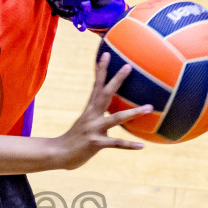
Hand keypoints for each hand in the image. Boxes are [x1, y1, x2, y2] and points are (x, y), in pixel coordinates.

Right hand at [52, 52, 153, 169]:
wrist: (58, 154)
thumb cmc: (75, 140)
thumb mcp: (86, 123)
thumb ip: (99, 117)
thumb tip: (115, 115)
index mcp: (89, 109)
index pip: (96, 85)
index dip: (101, 69)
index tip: (105, 54)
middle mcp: (92, 116)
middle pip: (105, 94)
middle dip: (117, 80)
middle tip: (128, 66)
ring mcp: (93, 129)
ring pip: (116, 119)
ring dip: (133, 113)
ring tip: (149, 107)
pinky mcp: (96, 143)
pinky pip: (116, 144)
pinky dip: (129, 145)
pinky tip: (142, 146)